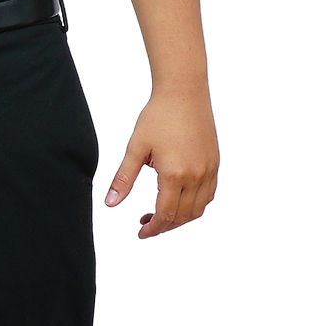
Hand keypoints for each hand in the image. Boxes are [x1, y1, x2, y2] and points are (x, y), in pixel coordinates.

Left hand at [105, 88, 218, 239]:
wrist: (183, 92)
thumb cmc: (158, 116)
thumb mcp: (135, 148)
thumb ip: (123, 179)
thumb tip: (110, 204)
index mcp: (175, 174)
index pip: (166, 214)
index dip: (153, 229)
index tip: (141, 233)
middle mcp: (197, 175)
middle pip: (183, 216)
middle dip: (164, 226)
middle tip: (146, 224)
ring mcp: (209, 170)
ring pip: (199, 209)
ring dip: (180, 218)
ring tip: (161, 213)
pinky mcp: (215, 163)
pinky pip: (209, 194)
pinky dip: (195, 205)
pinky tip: (179, 199)